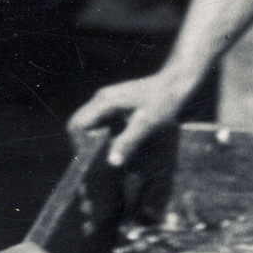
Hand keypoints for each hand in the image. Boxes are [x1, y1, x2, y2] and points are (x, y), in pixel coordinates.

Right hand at [68, 72, 190, 166]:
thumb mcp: (147, 125)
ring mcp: (106, 102)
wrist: (175, 84)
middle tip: (97, 167)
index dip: (80, 146)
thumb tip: (111, 163)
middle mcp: (101, 100)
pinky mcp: (115, 107)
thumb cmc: (163, 102)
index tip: (92, 164)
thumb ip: (128, 142)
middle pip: (79, 126)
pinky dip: (103, 139)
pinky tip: (115, 151)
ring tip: (104, 163)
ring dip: (93, 144)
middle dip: (85, 147)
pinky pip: (100, 125)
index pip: (77, 125)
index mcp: (104, 102)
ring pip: (89, 126)